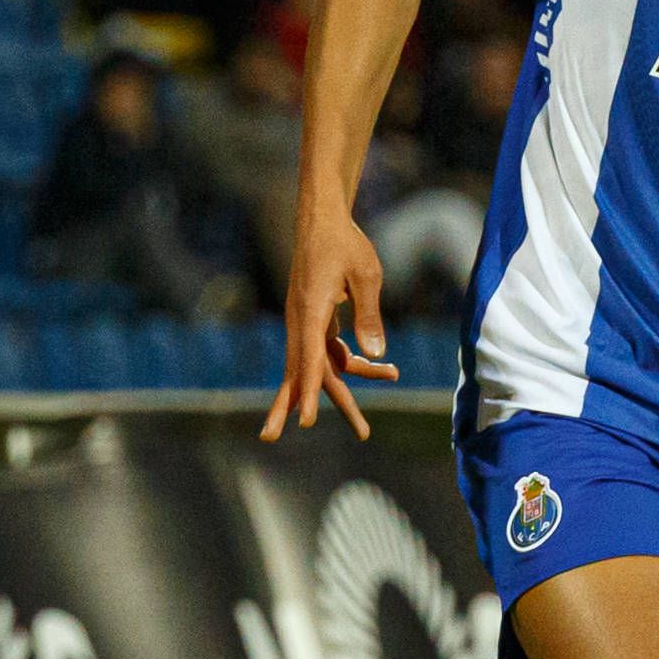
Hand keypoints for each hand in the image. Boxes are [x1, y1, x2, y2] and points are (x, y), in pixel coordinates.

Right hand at [259, 198, 394, 440]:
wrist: (324, 218)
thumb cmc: (345, 243)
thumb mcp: (366, 274)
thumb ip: (369, 314)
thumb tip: (377, 353)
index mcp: (310, 310)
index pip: (308, 358)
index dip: (308, 392)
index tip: (306, 421)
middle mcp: (302, 321)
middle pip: (300, 372)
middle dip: (296, 406)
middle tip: (271, 439)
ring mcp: (307, 322)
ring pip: (320, 367)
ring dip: (343, 394)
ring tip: (363, 430)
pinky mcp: (317, 320)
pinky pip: (332, 352)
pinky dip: (355, 364)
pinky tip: (387, 370)